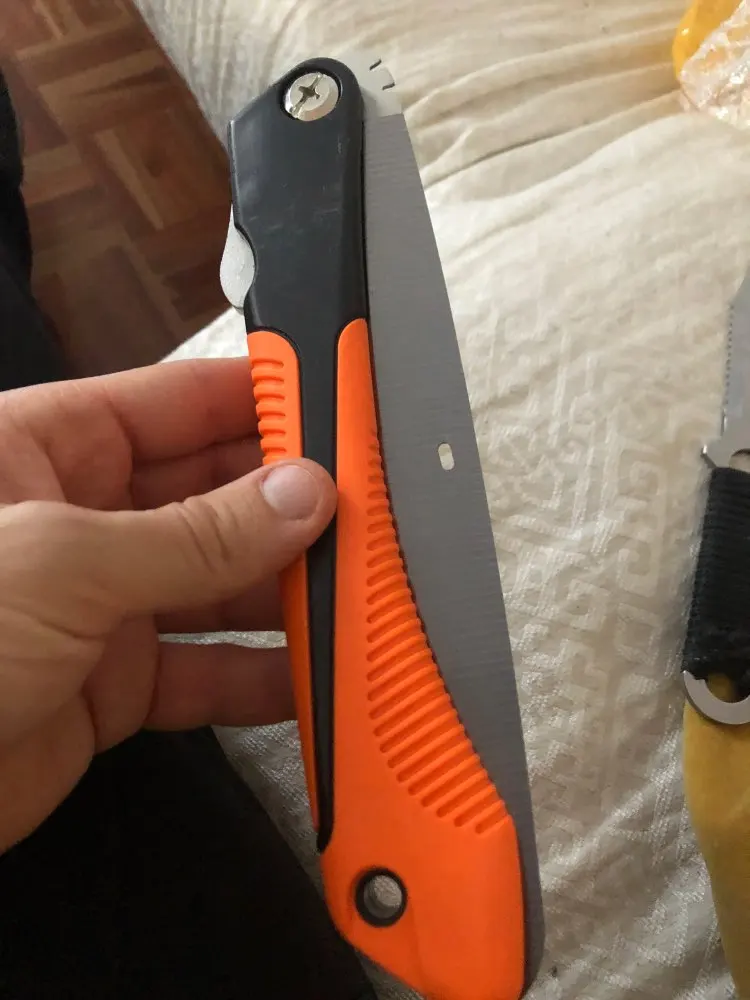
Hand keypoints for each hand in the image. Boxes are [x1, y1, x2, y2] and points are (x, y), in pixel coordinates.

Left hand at [0, 359, 335, 852]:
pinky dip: (263, 676)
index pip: (174, 402)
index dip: (255, 399)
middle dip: (289, 504)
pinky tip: (319, 675)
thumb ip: (194, 535)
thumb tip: (303, 495)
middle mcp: (80, 518)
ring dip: (287, 590)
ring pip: (218, 584)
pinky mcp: (116, 686)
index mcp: (44, 447)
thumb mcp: (62, 562)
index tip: (337, 405)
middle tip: (373, 510)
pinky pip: (207, 670)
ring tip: (363, 591)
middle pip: (210, 495)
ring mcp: (101, 605)